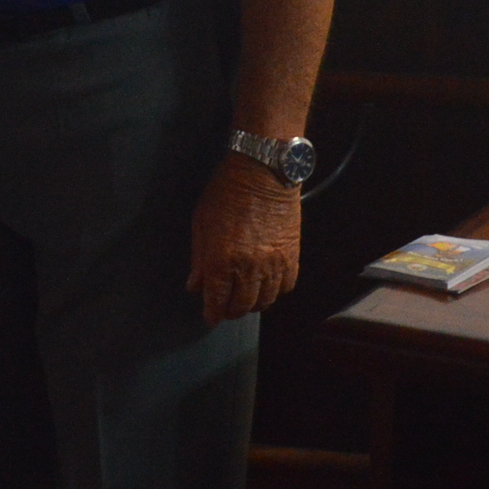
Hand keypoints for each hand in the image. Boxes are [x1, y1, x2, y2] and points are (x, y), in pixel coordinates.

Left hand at [186, 153, 300, 322]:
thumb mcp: (202, 222)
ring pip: (265, 301)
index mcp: (223, 260)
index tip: (210, 317)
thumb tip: (195, 286)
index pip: (217, 301)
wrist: (263, 172)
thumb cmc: (227, 192)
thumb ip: (199, 258)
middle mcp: (249, 268)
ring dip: (253, 303)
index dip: (213, 313)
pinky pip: (286, 287)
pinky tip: (266, 282)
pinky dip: (275, 290)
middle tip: (225, 306)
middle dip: (231, 310)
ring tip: (245, 295)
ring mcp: (274, 264)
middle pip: (242, 306)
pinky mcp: (292, 256)